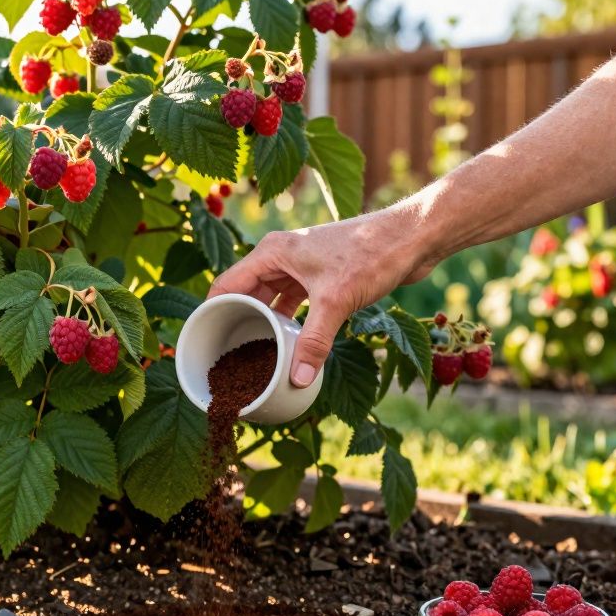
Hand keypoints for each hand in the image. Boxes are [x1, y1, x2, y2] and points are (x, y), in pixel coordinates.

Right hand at [207, 209, 433, 387]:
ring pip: (271, 299)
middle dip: (239, 323)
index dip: (212, 313)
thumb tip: (297, 379)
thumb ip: (313, 341)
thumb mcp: (336, 302)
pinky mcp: (321, 276)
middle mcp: (281, 256)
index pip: (226, 285)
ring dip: (264, 323)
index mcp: (272, 252)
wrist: (412, 236)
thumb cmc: (371, 254)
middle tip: (230, 357)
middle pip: (246, 294)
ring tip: (254, 355)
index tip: (204, 342)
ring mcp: (301, 266)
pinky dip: (288, 321)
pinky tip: (288, 342)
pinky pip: (293, 302)